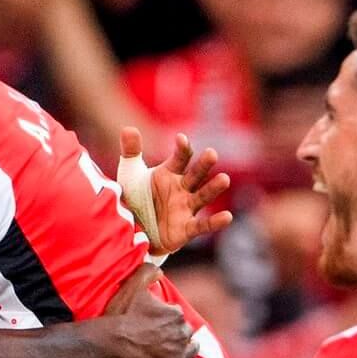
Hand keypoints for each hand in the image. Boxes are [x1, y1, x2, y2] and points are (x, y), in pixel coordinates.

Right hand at [93, 270, 202, 357]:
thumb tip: (158, 270)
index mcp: (175, 313)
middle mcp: (181, 333)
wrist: (111, 345)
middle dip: (173, 329)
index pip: (175, 312)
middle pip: (182, 330)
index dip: (162, 314)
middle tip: (155, 332)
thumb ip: (147, 272)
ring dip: (186, 344)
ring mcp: (178, 352)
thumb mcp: (133, 287)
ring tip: (179, 344)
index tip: (150, 317)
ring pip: (190, 346)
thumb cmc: (122, 317)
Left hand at [117, 128, 232, 254]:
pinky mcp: (187, 228)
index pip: (180, 158)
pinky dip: (215, 222)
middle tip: (211, 154)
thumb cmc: (136, 199)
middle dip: (203, 165)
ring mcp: (186, 207)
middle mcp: (182, 188)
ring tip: (224, 179)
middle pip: (196, 174)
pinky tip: (228, 217)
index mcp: (170, 173)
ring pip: (203, 196)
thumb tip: (128, 128)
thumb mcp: (130, 175)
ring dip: (213, 188)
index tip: (180, 139)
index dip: (181, 148)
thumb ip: (131, 152)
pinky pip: (202, 225)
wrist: (134, 229)